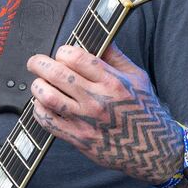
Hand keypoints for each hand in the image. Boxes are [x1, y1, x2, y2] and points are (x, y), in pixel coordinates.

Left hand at [26, 44, 181, 183]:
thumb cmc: (145, 111)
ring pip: (48, 97)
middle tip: (34, 62)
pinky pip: (48, 121)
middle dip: (39, 63)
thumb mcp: (138, 78)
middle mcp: (97, 100)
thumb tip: (100, 37)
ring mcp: (86, 121)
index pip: (76, 57)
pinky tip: (42, 104)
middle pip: (57, 74)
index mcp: (112, 82)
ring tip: (38, 83)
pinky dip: (38, 110)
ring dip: (37, 86)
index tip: (62, 53)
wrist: (153, 151)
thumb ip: (116, 57)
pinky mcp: (78, 138)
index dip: (63, 51)